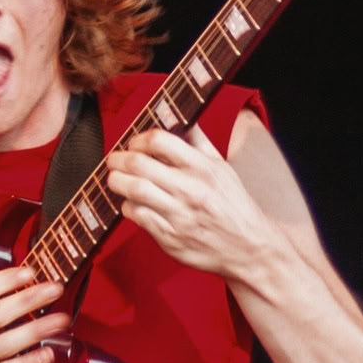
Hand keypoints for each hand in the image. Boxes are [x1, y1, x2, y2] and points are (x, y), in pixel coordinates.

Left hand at [106, 126, 283, 280]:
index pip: (160, 140)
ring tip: (116, 179)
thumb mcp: (222, 167)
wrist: (248, 246)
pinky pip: (137, 216)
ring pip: (134, 191)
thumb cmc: (233, 203)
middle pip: (139, 164)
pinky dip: (127, 206)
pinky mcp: (170, 238)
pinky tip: (131, 202)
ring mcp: (179, 215)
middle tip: (114, 160)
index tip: (134, 144)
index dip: (138, 139)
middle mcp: (190, 189)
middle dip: (118, 159)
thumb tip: (177, 116)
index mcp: (202, 167)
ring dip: (117, 182)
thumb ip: (198, 141)